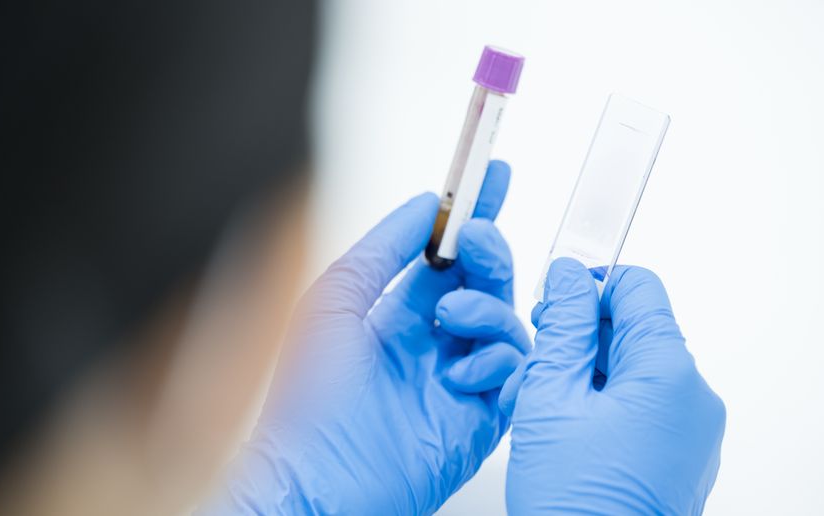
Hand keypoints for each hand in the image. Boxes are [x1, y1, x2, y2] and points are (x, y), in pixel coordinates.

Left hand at [200, 161, 529, 513]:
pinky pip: (515, 372)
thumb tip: (425, 205)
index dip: (472, 218)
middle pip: (485, 282)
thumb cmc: (308, 397)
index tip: (495, 178)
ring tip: (450, 321)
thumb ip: (383, 248)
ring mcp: (458, 378)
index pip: (447, 258)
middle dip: (490, 252)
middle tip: (478, 240)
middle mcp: (432, 343)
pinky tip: (460, 373)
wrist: (316, 479)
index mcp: (396, 315)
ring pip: (506, 322)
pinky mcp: (479, 417)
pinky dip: (496, 361)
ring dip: (487, 308)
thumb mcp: (335, 299)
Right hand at [499, 259, 725, 514]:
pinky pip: (643, 405)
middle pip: (635, 329)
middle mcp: (693, 396)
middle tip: (537, 360)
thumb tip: (569, 274)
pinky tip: (566, 427)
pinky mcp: (681, 455)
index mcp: (669, 372)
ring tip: (544, 403)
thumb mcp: (551, 397)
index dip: (589, 284)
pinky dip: (603, 402)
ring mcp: (692, 430)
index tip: (553, 300)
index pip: (637, 287)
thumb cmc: (575, 503)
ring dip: (586, 371)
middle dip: (580, 335)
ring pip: (633, 368)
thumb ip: (561, 325)